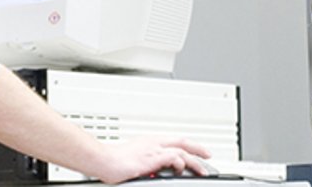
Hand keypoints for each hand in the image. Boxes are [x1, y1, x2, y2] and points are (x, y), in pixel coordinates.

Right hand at [87, 138, 212, 183]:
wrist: (103, 160)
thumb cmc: (112, 161)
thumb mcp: (133, 160)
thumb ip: (145, 163)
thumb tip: (153, 170)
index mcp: (149, 141)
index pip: (173, 140)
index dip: (187, 145)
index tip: (194, 151)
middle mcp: (153, 142)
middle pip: (182, 141)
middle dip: (197, 148)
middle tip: (208, 155)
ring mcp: (153, 149)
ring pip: (181, 150)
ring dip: (194, 160)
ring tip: (202, 169)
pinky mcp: (152, 157)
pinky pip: (173, 157)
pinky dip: (180, 163)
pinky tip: (181, 170)